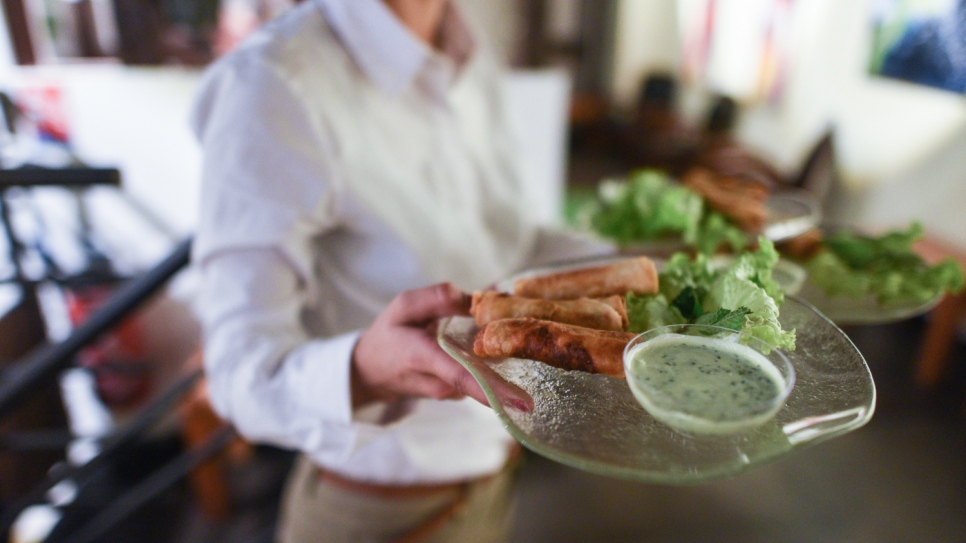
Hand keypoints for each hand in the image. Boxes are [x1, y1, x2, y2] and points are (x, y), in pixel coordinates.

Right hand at [351, 283, 531, 410]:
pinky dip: (487, 358)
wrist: (371, 371)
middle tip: (530, 340)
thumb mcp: (404, 306)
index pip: (461, 377)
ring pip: (483, 374)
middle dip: (510, 360)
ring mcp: (449, 393)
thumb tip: (478, 298)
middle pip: (483, 376)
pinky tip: (485, 341)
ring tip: (504, 328)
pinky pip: (478, 375)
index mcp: (423, 357)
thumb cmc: (389, 334)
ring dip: (498, 355)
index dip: (493, 389)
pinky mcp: (456, 394)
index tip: (523, 403)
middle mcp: (439, 383)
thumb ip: (439, 298)